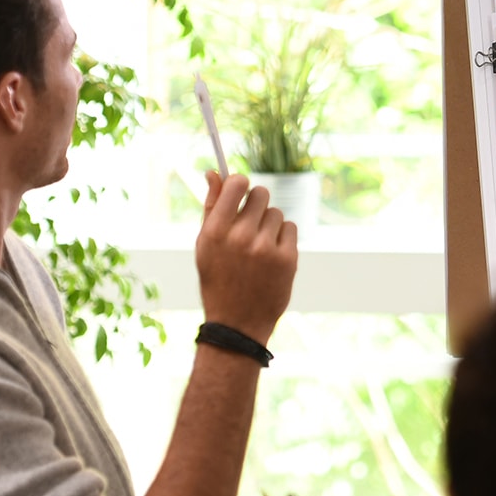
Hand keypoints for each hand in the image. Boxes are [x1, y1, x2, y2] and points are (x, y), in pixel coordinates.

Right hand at [196, 172, 298, 342]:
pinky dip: (282, 238)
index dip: (240, 184)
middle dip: (256, 204)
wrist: (237, 323)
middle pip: (261, 193)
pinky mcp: (287, 259)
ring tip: (257, 247)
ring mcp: (265, 248)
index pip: (237, 184)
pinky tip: (271, 256)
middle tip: (250, 222)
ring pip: (276, 213)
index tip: (240, 192)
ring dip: (269, 224)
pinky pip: (290, 228)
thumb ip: (212, 206)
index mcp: (215, 232)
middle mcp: (240, 237)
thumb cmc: (218, 278)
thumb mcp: (205, 245)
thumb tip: (214, 172)